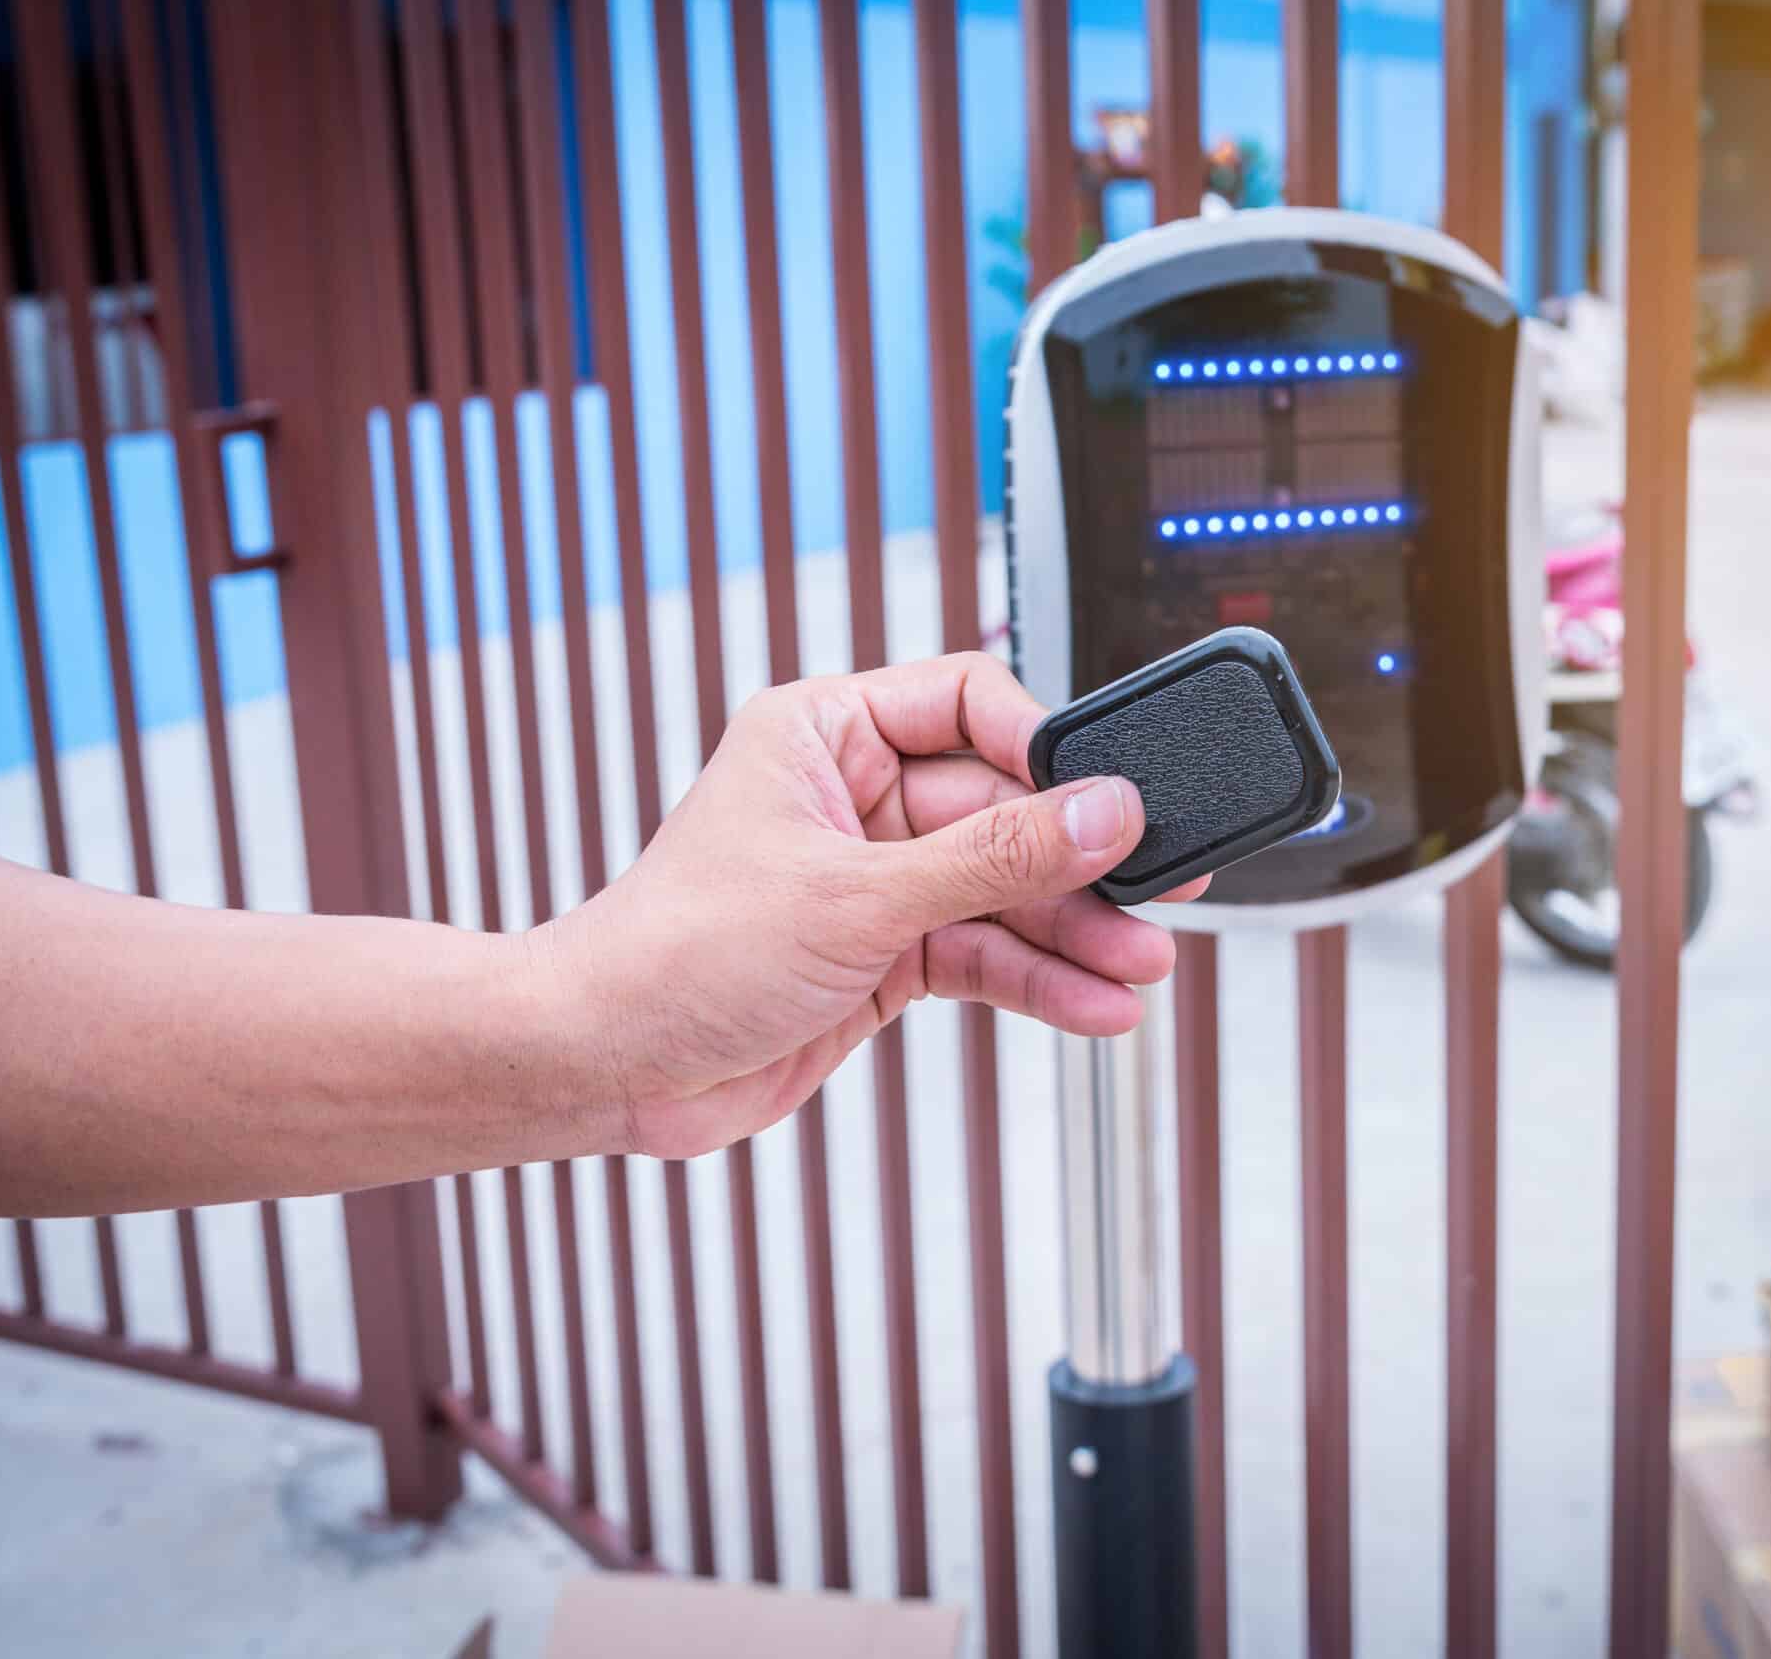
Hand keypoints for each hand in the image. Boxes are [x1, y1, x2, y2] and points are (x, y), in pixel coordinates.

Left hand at [532, 653, 1206, 1159]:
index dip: (1044, 748)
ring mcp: (874, 880)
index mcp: (827, 732)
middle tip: (1163, 887)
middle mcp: (857, 797)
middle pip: (1004, 808)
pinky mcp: (884, 955)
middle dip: (1078, 861)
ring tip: (1141, 967)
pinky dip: (1039, 981)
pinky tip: (1096, 1003)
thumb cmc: (678, 951)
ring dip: (1073, 933)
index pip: (968, 703)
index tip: (1107, 797)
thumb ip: (991, 857)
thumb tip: (1101, 811)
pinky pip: (984, 954)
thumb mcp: (854, 897)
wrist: (607, 1067)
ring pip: (1004, 892)